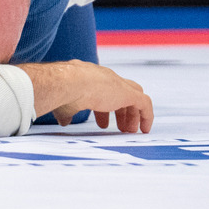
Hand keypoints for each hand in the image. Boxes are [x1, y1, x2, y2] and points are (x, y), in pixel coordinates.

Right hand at [20, 60, 153, 133]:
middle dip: (121, 110)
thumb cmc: (62, 92)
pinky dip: (146, 116)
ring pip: (134, 95)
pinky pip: (144, 103)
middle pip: (120, 91)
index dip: (103, 108)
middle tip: (120, 127)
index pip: (102, 90)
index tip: (102, 123)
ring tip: (129, 131)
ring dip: (132, 114)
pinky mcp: (127, 93)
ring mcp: (116, 83)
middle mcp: (104, 77)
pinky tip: (144, 130)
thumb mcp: (64, 104)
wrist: (69, 82)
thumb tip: (64, 121)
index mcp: (89, 77)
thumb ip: (67, 113)